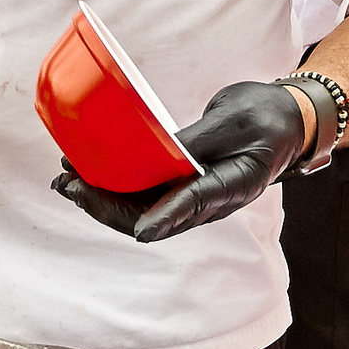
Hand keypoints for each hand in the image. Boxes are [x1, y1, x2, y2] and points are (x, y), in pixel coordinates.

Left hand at [53, 81, 309, 243]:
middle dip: (108, 206)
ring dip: (102, 199)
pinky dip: (113, 186)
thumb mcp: (233, 121)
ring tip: (65, 181)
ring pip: (142, 210)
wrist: (284, 120)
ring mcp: (193, 196)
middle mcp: (208, 201)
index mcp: (231, 187)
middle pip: (154, 217)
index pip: (194, 206)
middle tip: (70, 186)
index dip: (164, 218)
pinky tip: (85, 174)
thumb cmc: (266, 117)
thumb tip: (156, 151)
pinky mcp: (182, 184)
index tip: (140, 230)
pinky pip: (144, 194)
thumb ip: (195, 141)